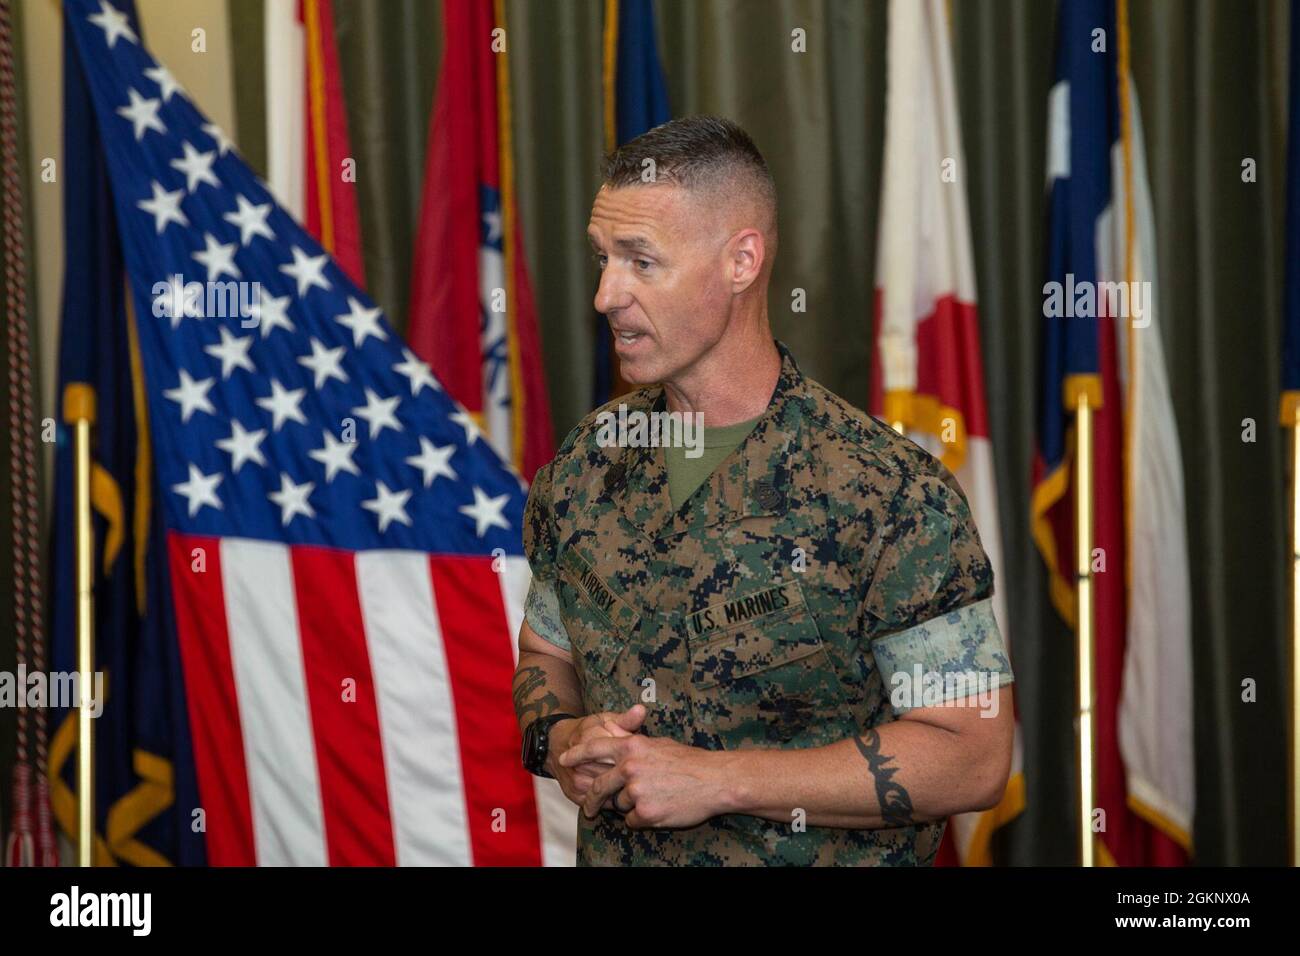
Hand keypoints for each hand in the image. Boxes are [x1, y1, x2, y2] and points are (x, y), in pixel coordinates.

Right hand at [546, 705, 645, 807]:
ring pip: (610, 791)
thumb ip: (624, 719)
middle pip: (616, 774)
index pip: (621, 752)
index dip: (636, 757)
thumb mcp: (604, 720)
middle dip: (633, 776)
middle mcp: (581, 762)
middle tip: (648, 776)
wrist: (555, 746)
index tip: (647, 759)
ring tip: (639, 787)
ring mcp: (578, 780)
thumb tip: (641, 710)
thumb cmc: (586, 731)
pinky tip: (624, 795)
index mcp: (590, 739)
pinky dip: (614, 800)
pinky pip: (602, 803)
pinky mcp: (576, 795)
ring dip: (625, 790)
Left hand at [559, 733, 728, 828]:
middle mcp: (629, 767)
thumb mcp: (658, 743)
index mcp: (631, 747)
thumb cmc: (690, 761)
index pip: (594, 748)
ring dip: (630, 806)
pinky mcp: (645, 813)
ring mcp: (636, 791)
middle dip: (592, 799)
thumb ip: (634, 742)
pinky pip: (632, 820)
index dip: (576, 754)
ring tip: (655, 798)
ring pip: (619, 805)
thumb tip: (616, 737)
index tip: (564, 759)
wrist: (714, 780)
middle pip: (599, 786)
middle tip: (589, 808)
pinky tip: (660, 809)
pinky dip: (642, 819)